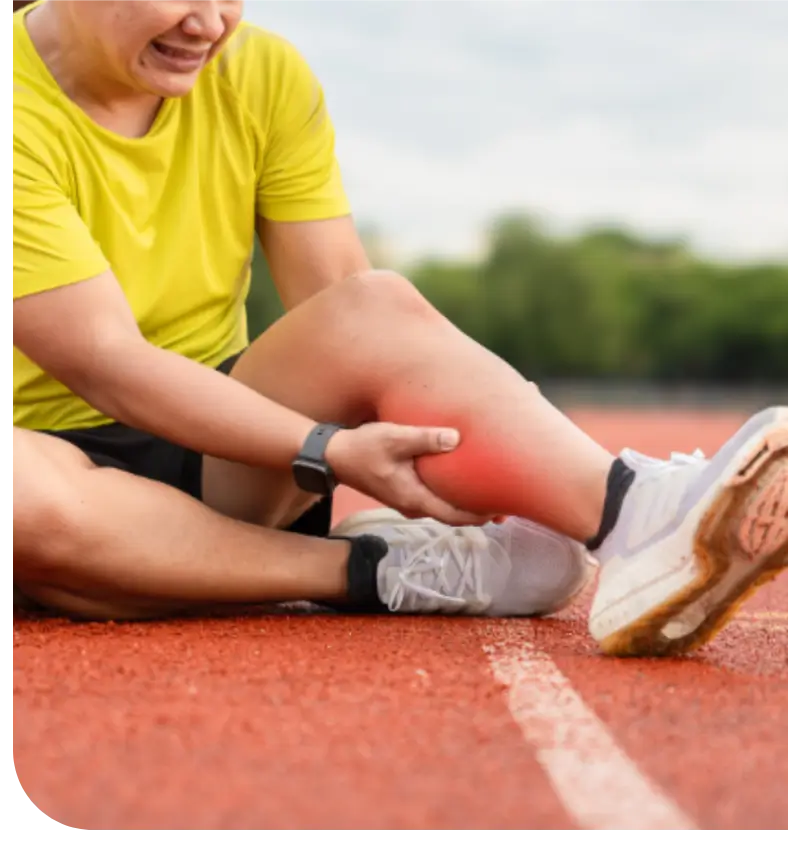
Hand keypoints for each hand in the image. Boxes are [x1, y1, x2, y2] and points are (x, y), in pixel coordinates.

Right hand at [325, 423, 492, 525]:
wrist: (335, 456)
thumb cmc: (363, 447)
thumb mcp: (394, 438)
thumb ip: (424, 438)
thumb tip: (456, 438)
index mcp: (414, 498)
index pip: (455, 516)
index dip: (480, 515)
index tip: (502, 509)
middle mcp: (414, 505)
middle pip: (454, 514)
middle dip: (480, 510)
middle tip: (506, 500)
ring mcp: (409, 500)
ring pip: (445, 506)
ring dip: (466, 501)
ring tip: (490, 489)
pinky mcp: (406, 490)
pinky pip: (436, 496)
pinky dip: (452, 492)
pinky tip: (462, 478)